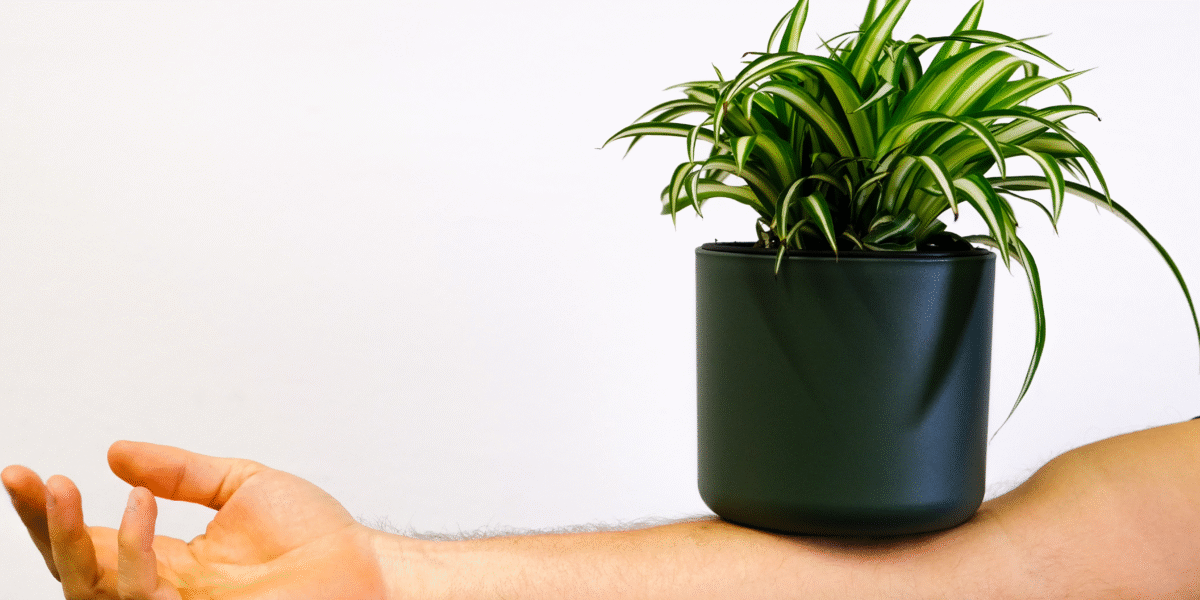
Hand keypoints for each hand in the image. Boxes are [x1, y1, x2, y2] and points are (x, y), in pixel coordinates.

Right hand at [3, 441, 388, 598]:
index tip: (21, 473)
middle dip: (46, 528)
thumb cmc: (316, 537)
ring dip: (73, 538)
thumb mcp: (240, 486)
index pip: (93, 542)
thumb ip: (180, 471)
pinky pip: (140, 596)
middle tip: (32, 481)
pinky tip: (141, 506)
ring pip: (94, 593)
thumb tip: (116, 454)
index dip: (51, 513)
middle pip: (77, 573)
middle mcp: (164, 593)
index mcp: (170, 562)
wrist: (366, 567)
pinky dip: (131, 550)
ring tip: (68, 487)